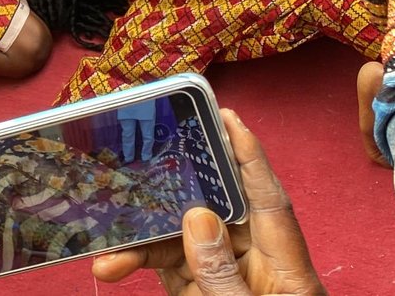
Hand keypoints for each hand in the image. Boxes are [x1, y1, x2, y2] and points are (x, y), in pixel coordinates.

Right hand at [92, 109, 325, 295]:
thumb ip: (222, 275)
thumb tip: (198, 218)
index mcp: (287, 271)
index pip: (268, 201)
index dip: (249, 157)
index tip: (228, 116)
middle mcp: (257, 268)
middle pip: (216, 212)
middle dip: (173, 192)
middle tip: (141, 161)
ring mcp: (227, 281)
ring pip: (182, 242)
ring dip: (142, 244)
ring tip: (107, 257)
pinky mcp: (201, 295)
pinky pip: (169, 268)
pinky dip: (139, 264)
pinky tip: (112, 267)